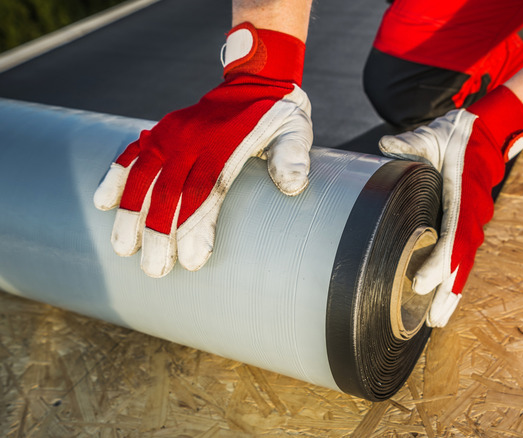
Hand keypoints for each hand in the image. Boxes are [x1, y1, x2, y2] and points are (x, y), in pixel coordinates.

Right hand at [93, 23, 311, 277]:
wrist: (256, 79)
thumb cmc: (279, 115)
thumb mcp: (296, 131)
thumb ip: (293, 156)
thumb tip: (293, 185)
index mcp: (226, 143)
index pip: (204, 190)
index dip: (194, 226)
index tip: (190, 261)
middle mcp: (194, 139)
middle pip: (169, 190)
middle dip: (158, 233)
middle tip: (154, 270)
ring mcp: (173, 133)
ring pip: (143, 175)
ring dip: (130, 213)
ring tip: (122, 249)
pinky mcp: (163, 129)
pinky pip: (133, 152)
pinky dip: (116, 175)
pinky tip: (103, 203)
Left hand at [379, 86, 522, 325]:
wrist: (484, 132)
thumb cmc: (455, 135)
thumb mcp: (431, 135)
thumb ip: (410, 143)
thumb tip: (385, 146)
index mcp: (462, 196)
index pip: (452, 235)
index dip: (439, 262)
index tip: (422, 283)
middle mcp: (471, 214)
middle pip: (461, 260)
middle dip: (448, 291)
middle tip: (434, 319)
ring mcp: (473, 221)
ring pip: (465, 264)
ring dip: (454, 293)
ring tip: (439, 320)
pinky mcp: (468, 224)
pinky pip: (463, 257)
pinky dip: (456, 279)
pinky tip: (445, 300)